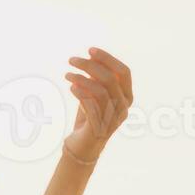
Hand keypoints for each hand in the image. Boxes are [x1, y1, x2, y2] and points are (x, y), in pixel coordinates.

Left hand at [63, 48, 131, 163]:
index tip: (90, 50)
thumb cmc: (90, 116)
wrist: (83, 144)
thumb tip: (90, 57)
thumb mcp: (94, 93)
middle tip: (71, 60)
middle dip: (90, 65)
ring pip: (100, 91)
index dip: (108, 59)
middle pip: (111, 78)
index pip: (124, 72)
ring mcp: (114, 118)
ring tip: (67, 74)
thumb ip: (96, 78)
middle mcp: (124, 107)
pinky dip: (80, 92)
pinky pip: (91, 105)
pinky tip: (71, 87)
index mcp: (127, 96)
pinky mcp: (100, 127)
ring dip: (81, 78)